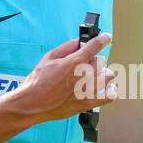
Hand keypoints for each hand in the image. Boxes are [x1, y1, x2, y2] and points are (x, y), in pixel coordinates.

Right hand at [0, 32, 116, 125]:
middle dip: (93, 60)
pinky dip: (110, 90)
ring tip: (93, 76)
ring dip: (102, 73)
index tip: (106, 37)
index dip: (103, 39)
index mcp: (74, 62)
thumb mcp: (49, 57)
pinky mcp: (88, 103)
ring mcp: (87, 91)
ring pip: (108, 76)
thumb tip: (78, 41)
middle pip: (101, 61)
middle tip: (84, 64)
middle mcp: (84, 76)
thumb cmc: (38, 82)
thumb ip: (67, 47)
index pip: (96, 46)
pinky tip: (105, 88)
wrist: (32, 104)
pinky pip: (110, 96)